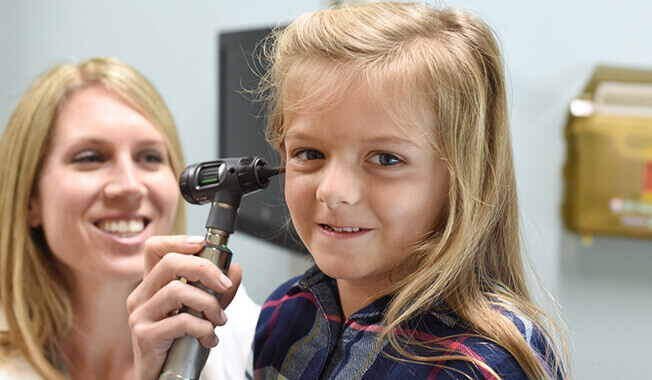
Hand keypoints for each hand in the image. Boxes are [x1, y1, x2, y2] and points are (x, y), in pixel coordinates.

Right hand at [127, 235, 242, 379]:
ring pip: (176, 290)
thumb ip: (218, 292)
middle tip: (224, 285)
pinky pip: (180, 321)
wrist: (166, 377)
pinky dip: (203, 327)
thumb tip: (235, 270)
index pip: (154, 249)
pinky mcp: (144, 336)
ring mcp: (140, 315)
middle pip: (169, 263)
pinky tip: (209, 337)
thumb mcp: (204, 312)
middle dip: (205, 269)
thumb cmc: (180, 343)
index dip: (177, 240)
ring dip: (207, 303)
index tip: (202, 244)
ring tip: (219, 318)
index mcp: (153, 285)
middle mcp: (141, 296)